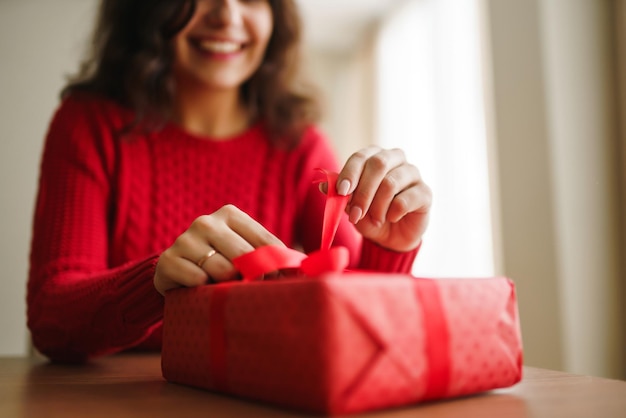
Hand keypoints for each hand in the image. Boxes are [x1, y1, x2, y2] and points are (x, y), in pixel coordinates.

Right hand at [154, 204, 284, 294]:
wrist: (176, 274)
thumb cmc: (220, 263)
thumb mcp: (244, 252)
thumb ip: (269, 253)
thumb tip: (307, 264)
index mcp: (230, 214)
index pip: (264, 240)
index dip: (277, 264)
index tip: (283, 281)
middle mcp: (206, 221)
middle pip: (244, 255)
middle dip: (253, 276)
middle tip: (252, 288)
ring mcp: (185, 239)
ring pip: (222, 269)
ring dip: (226, 283)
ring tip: (222, 285)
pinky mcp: (168, 260)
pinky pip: (197, 279)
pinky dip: (203, 289)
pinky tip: (200, 288)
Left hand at [331, 146, 430, 252]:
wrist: (391, 237)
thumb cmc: (369, 215)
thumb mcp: (350, 206)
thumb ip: (339, 194)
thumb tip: (323, 185)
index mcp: (375, 156)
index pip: (361, 157)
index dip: (350, 173)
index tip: (341, 191)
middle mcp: (396, 159)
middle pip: (378, 165)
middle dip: (363, 192)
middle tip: (355, 215)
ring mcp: (413, 174)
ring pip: (391, 183)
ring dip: (377, 207)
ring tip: (374, 220)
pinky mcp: (425, 192)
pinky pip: (405, 200)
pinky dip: (393, 214)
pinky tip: (392, 219)